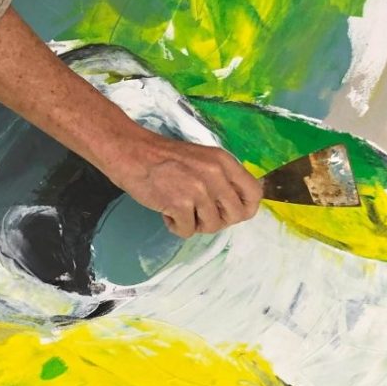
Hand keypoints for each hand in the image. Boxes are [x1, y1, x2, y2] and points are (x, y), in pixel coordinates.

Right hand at [105, 128, 263, 236]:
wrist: (132, 153)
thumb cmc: (165, 158)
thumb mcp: (203, 160)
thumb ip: (223, 178)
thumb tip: (239, 206)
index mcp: (224, 162)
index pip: (254, 193)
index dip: (245, 209)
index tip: (228, 212)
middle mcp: (216, 175)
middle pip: (235, 215)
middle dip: (218, 219)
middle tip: (198, 211)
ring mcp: (198, 190)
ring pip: (212, 227)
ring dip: (195, 224)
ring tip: (179, 208)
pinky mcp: (179, 203)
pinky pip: (187, 231)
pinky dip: (176, 226)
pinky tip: (166, 211)